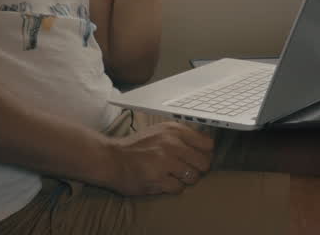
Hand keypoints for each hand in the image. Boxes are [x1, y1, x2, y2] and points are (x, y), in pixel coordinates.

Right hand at [96, 121, 215, 195]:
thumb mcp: (160, 132)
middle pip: (204, 163)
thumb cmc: (137, 147)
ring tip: (171, 175)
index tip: (197, 157)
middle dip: (197, 169)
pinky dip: (172, 187)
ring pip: (193, 177)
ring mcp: (165, 162)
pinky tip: (161, 181)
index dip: (205, 153)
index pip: (208, 144)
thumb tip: (208, 146)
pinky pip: (178, 188)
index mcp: (174, 130)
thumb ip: (182, 136)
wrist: (112, 158)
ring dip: (184, 179)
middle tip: (185, 169)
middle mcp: (172, 143)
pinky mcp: (158, 179)